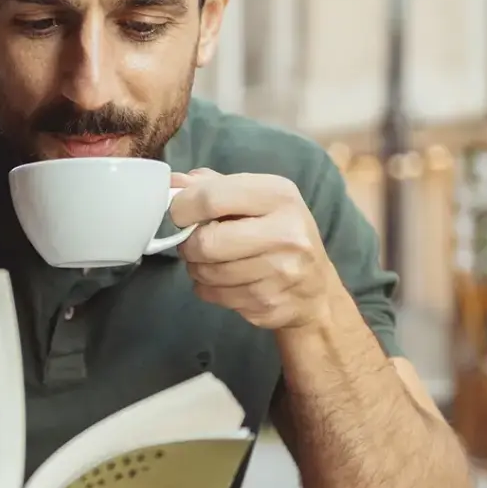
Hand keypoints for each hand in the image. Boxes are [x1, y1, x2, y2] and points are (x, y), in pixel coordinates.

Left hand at [169, 168, 334, 330]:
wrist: (315, 288)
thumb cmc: (277, 232)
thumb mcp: (254, 198)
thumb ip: (212, 186)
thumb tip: (171, 183)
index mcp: (279, 195)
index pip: (212, 198)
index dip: (182, 208)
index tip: (177, 214)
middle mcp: (286, 233)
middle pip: (206, 242)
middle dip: (189, 244)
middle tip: (193, 242)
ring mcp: (281, 273)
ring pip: (207, 273)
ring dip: (197, 268)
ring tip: (210, 261)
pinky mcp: (269, 304)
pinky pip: (214, 296)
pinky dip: (208, 288)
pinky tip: (224, 280)